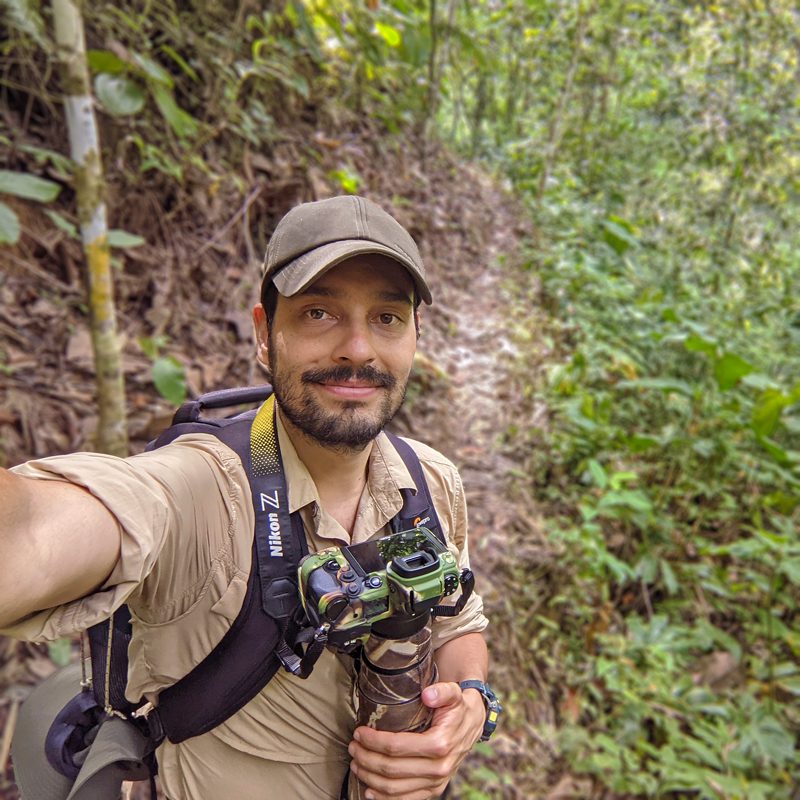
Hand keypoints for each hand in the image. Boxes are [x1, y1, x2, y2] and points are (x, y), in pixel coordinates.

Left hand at [348, 681, 484, 799]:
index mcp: (440, 744)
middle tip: (352, 746)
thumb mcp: (453, 693)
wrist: (473, 724)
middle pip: (391, 769)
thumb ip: (442, 691)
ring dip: (370, 777)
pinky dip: (384, 798)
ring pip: (394, 788)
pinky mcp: (433, 790)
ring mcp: (436, 783)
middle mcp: (438, 768)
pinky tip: (369, 789)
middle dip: (366, 758)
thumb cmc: (457, 707)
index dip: (374, 741)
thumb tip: (427, 694)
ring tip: (356, 763)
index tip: (359, 732)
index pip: (397, 747)